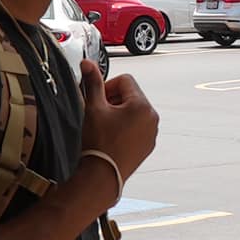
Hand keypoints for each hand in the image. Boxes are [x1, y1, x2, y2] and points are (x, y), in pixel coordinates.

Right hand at [79, 62, 158, 176]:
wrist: (102, 176)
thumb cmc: (98, 143)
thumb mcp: (93, 108)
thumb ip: (93, 82)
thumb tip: (88, 63)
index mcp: (142, 105)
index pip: (125, 80)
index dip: (108, 86)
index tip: (98, 100)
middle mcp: (152, 118)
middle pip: (131, 95)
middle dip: (114, 100)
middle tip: (99, 114)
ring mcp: (152, 133)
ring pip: (134, 112)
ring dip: (119, 113)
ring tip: (105, 127)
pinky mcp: (148, 145)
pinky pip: (138, 127)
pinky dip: (126, 127)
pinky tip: (112, 137)